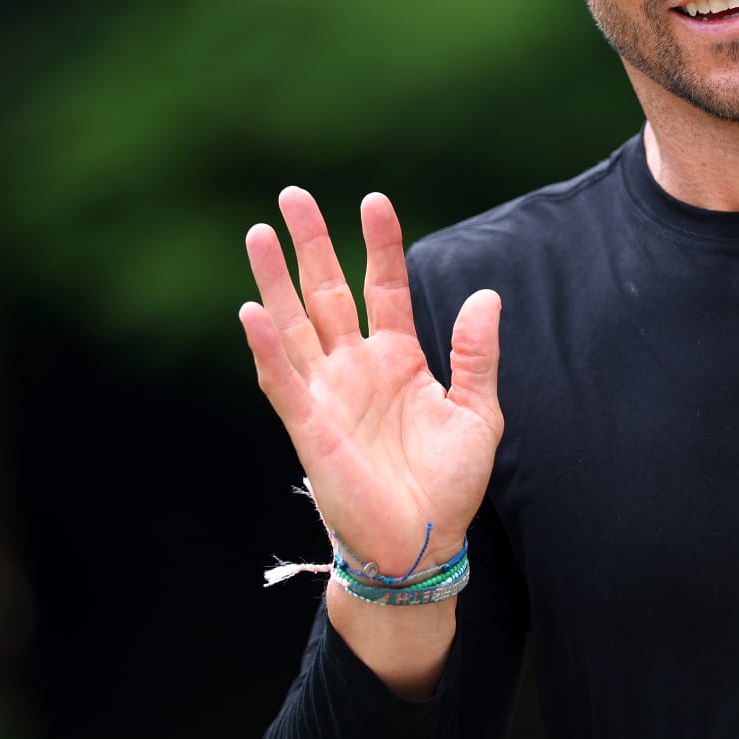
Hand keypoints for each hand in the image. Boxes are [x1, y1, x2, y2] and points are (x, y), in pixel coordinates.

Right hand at [241, 187, 502, 575]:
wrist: (424, 544)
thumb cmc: (449, 483)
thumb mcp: (478, 412)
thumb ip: (476, 354)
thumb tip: (485, 295)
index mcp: (398, 358)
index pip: (383, 286)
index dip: (379, 244)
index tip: (374, 200)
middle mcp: (356, 367)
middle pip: (327, 292)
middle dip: (310, 244)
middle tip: (292, 195)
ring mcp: (328, 393)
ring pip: (295, 324)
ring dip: (275, 280)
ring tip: (258, 233)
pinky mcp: (308, 427)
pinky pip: (282, 380)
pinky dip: (266, 347)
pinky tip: (253, 310)